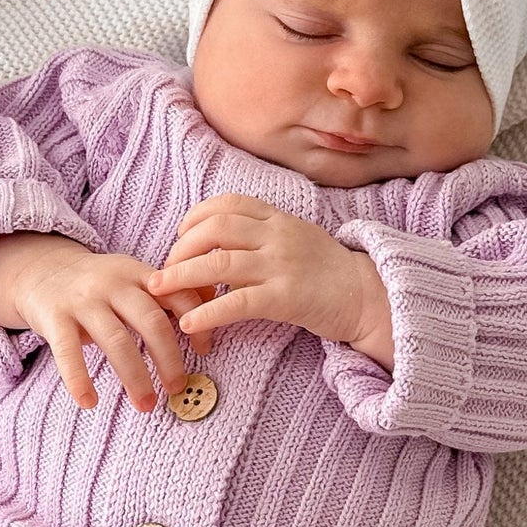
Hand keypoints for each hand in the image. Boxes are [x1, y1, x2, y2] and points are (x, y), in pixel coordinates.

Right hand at [11, 242, 212, 411]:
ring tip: (145, 405)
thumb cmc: (98, 286)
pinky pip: (68, 351)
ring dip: (135, 377)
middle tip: (178, 387)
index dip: (196, 324)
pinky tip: (89, 402)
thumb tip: (213, 312)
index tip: (206, 351)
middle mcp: (113, 283)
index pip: (178, 295)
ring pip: (116, 340)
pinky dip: (79, 378)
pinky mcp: (54, 316)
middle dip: (170, 358)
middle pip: (151, 321)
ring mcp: (82, 300)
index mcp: (139, 273)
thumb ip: (166, 295)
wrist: (41, 270)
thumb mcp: (133, 279)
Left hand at [146, 193, 391, 363]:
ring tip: (159, 292)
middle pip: (213, 229)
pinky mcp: (286, 297)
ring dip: (180, 276)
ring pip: (218, 262)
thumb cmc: (328, 272)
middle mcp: (277, 235)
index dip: (195, 218)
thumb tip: (220, 241)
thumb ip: (263, 234)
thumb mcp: (296, 238)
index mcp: (278, 218)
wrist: (368, 297)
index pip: (226, 204)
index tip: (180, 237)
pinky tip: (189, 323)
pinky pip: (237, 302)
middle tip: (163, 271)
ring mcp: (281, 265)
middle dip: (179, 249)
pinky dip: (207, 312)